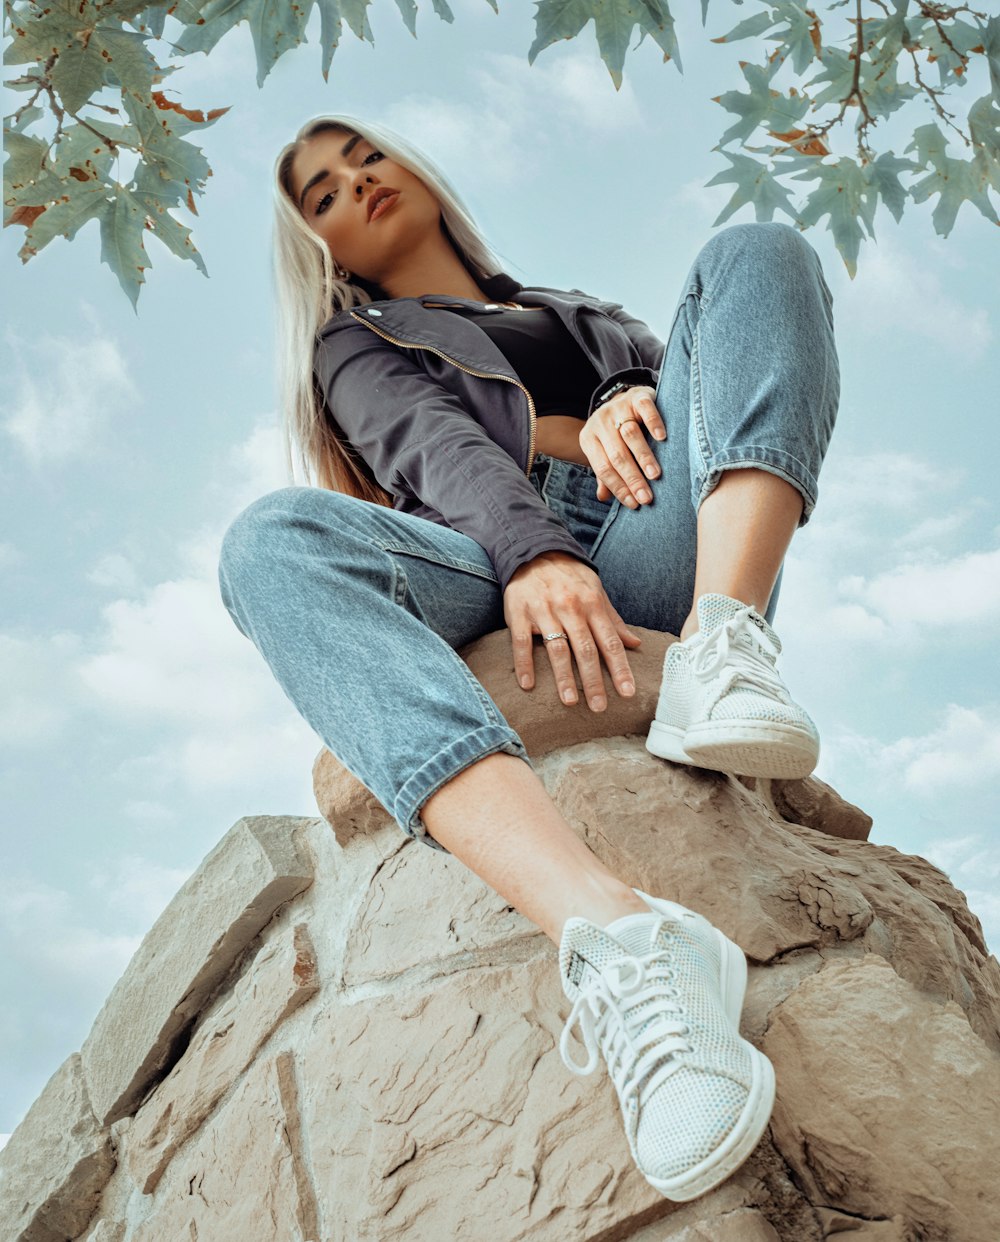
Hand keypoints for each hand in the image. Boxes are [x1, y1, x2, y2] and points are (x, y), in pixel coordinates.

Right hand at [503, 551, 641, 711]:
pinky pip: (521, 642)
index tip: (627, 692)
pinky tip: (528, 685)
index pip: (609, 642)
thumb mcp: (596, 592)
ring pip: (556, 648)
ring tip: (570, 701)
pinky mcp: (519, 613)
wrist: (535, 551)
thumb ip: (613, 620)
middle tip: (600, 707)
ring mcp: (543, 610)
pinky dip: (524, 664)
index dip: (619, 669)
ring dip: (564, 677)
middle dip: (594, 680)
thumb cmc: (570, 577)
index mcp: (592, 604)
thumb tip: (635, 644)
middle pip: (585, 649)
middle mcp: (570, 608)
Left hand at [579, 385, 665, 505]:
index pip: (603, 468)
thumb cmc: (616, 433)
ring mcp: (618, 407)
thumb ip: (605, 474)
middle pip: (616, 455)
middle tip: (646, 497)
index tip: (634, 503)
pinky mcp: (636, 396)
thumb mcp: (605, 451)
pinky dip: (653, 424)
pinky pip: (645, 410)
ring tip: (655, 475)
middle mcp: (600, 422)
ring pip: (630, 434)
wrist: (625, 397)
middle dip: (632, 479)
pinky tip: (662, 439)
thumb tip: (603, 497)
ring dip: (643, 457)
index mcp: (588, 439)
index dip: (618, 488)